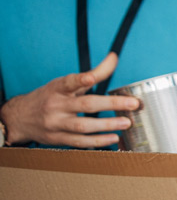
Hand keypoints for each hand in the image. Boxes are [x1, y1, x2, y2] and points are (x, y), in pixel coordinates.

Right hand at [0, 53, 138, 147]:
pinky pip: (80, 142)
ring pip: (82, 126)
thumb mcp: (66, 83)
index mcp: (58, 88)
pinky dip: (98, 141)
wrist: (20, 118)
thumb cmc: (50, 97)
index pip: (69, 82)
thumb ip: (94, 72)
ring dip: (107, 125)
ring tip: (126, 123)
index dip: (81, 79)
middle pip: (84, 104)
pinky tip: (114, 138)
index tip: (91, 78)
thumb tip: (114, 57)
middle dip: (110, 104)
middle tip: (133, 103)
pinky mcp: (58, 139)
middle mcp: (56, 106)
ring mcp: (56, 124)